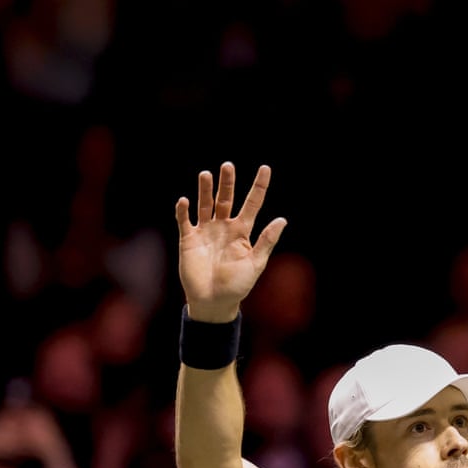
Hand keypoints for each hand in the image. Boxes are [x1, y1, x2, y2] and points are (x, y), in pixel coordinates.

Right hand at [175, 162, 286, 322]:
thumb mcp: (255, 263)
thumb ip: (266, 241)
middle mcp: (224, 227)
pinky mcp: (188, 239)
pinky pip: (185, 220)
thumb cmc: (237, 286)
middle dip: (227, 182)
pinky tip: (185, 201)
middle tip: (228, 165)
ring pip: (205, 204)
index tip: (265, 168)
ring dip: (205, 190)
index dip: (259, 186)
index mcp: (242, 232)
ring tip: (206, 174)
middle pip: (226, 198)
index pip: (252, 204)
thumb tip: (283, 220)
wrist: (213, 302)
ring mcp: (205, 232)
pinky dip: (184, 210)